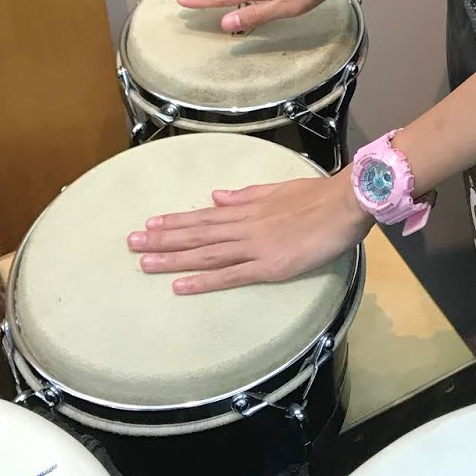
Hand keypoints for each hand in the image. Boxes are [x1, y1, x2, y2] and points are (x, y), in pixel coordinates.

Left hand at [127, 174, 372, 293]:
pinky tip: (180, 286)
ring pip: (206, 254)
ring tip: (144, 262)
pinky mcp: (268, 266)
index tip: (150, 224)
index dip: (176, 221)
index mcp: (248, 209)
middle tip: (131, 243)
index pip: (205, 216)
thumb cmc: (318, 196)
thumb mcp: (279, 189)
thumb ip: (246, 195)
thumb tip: (216, 196)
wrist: (345, 203)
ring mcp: (254, 247)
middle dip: (163, 239)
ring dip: (173, 258)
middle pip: (197, 234)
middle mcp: (244, 227)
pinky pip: (230, 275)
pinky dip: (203, 280)